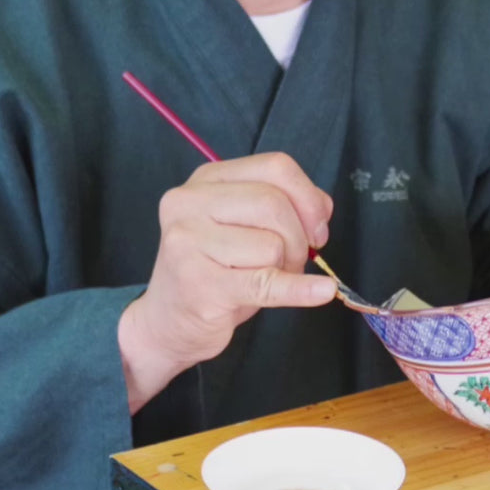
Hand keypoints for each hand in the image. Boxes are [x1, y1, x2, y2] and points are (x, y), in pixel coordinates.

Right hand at [118, 152, 337, 412]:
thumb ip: (282, 205)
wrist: (167, 322)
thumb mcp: (242, 225)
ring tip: (266, 279)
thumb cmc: (214, 269)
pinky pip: (267, 283)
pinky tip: (320, 291)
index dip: (308, 196)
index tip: (318, 226)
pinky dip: (300, 290)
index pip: (275, 167)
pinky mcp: (200, 285)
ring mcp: (188, 243)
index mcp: (206, 179)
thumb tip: (321, 210)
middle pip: (274, 204)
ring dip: (286, 269)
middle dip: (299, 238)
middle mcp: (190, 203)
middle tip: (294, 261)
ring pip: (272, 245)